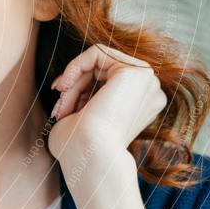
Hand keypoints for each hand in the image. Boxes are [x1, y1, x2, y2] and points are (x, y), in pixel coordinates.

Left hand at [46, 43, 166, 168]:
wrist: (89, 156)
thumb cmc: (78, 148)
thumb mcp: (84, 116)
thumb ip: (88, 97)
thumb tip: (73, 80)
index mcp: (141, 104)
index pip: (105, 80)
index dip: (78, 87)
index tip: (60, 102)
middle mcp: (150, 91)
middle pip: (101, 70)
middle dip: (74, 86)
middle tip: (59, 108)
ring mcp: (148, 80)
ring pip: (97, 62)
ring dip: (73, 83)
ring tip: (63, 107)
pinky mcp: (137, 71)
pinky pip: (97, 52)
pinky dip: (75, 66)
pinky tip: (65, 86)